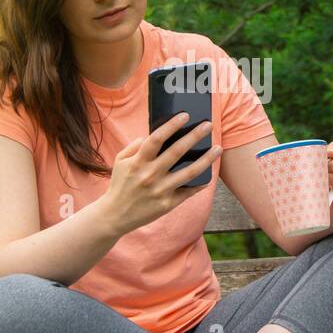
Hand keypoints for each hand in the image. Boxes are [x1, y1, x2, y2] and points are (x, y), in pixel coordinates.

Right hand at [103, 112, 221, 234]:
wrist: (115, 216)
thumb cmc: (120, 185)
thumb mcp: (120, 161)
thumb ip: (135, 146)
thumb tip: (153, 135)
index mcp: (138, 162)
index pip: (156, 139)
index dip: (171, 126)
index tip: (185, 115)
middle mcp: (150, 175)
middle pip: (177, 152)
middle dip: (194, 136)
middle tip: (208, 125)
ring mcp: (160, 190)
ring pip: (189, 172)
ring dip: (206, 159)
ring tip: (218, 148)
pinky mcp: (167, 204)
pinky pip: (188, 191)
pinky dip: (200, 183)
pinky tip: (209, 175)